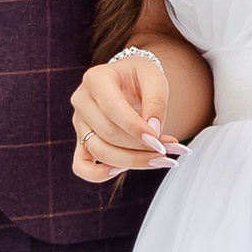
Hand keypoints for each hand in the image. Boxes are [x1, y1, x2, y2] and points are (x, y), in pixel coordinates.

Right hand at [71, 48, 176, 182]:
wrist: (129, 79)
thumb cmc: (141, 76)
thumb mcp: (155, 79)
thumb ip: (156, 102)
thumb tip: (153, 132)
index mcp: (96, 78)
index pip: (113, 109)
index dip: (136, 129)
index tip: (161, 142)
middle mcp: (81, 100)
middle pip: (108, 134)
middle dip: (141, 147)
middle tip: (173, 150)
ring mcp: (79, 122)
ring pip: (100, 151)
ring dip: (132, 161)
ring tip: (162, 160)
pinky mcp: (81, 140)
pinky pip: (81, 166)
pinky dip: (99, 174)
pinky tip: (123, 170)